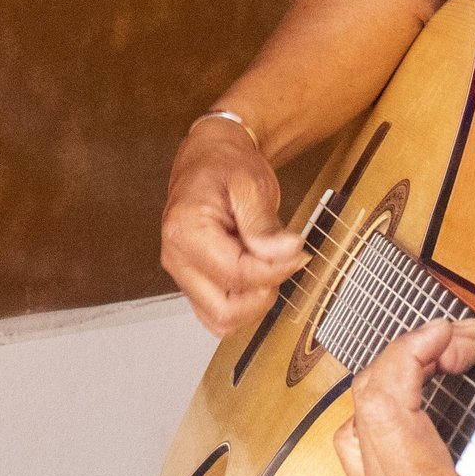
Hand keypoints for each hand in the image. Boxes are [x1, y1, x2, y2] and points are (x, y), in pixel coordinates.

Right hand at [159, 114, 304, 335]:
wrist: (210, 156)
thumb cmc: (225, 165)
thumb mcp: (251, 185)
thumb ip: (265, 226)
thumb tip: (287, 252)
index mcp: (186, 230)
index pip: (236, 274)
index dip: (275, 271)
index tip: (298, 254)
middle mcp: (176, 256)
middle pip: (223, 310)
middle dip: (261, 295)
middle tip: (281, 264)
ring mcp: (181, 271)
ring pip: (220, 319)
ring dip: (252, 304)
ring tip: (266, 266)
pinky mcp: (191, 279)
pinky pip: (216, 313)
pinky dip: (241, 305)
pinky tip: (255, 276)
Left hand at [334, 321, 474, 475]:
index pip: (384, 401)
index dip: (413, 347)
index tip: (458, 332)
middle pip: (367, 403)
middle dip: (414, 357)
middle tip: (468, 348)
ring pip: (359, 431)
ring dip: (399, 388)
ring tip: (453, 373)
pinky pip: (372, 459)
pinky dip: (397, 420)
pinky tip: (447, 411)